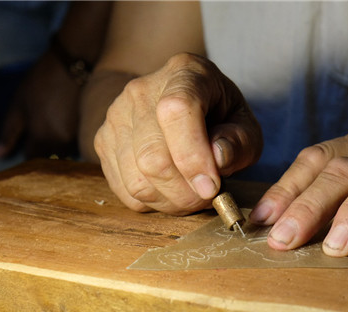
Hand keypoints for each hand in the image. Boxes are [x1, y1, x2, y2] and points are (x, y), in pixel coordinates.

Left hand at [0, 51, 80, 158]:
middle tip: (40, 140)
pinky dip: (68, 140)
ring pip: (65, 153)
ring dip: (58, 148)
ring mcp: (76, 137)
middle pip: (51, 160)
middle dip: (44, 153)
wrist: (71, 69)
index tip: (26, 146)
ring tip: (52, 132)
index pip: (32, 159)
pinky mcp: (86, 130)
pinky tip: (63, 126)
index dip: (28, 154)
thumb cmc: (40, 84)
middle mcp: (60, 142)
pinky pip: (75, 144)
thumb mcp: (18, 107)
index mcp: (41, 137)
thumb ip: (9, 133)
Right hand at [94, 53, 262, 214]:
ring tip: (192, 195)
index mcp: (185, 74)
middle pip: (153, 157)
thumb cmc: (220, 115)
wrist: (179, 103)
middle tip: (208, 197)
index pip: (177, 111)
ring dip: (170, 202)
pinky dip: (152, 203)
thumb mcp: (245, 124)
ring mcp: (116, 116)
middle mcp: (141, 91)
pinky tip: (171, 192)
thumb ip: (239, 141)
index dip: (193, 156)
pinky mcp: (103, 141)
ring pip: (137, 180)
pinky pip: (124, 190)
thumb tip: (217, 158)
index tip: (212, 187)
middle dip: (186, 192)